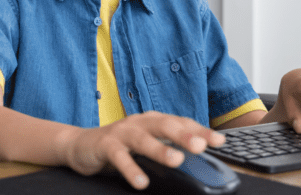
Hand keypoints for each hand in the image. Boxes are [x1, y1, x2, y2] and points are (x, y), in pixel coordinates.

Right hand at [58, 111, 225, 189]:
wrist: (80, 144)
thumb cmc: (119, 144)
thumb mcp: (146, 144)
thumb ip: (166, 147)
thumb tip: (196, 160)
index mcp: (153, 120)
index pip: (180, 122)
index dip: (200, 130)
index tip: (219, 140)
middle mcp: (139, 122)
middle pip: (165, 125)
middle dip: (184, 134)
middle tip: (201, 145)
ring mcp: (122, 132)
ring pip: (143, 139)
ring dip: (160, 149)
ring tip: (176, 160)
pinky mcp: (106, 145)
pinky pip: (119, 157)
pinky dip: (130, 169)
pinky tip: (141, 181)